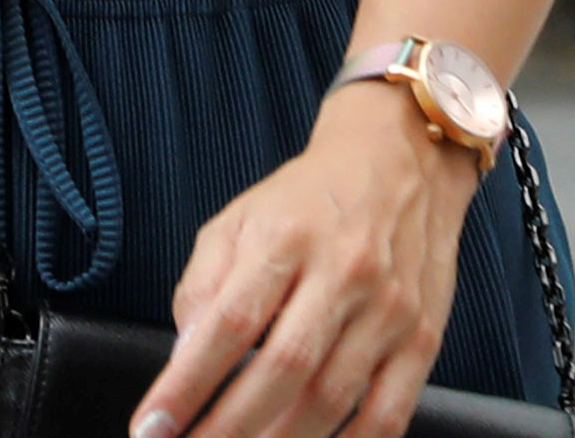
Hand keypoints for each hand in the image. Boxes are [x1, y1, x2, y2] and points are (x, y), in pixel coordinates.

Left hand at [131, 84, 482, 437]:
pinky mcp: (422, 340)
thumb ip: (203, 285)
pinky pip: (387, 413)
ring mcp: (388, 311)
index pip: (227, 324)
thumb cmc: (307, 199)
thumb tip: (184, 358)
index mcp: (283, 239)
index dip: (186, 382)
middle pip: (282, 370)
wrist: (401, 162)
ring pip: (332, 399)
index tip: (152, 426)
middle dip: (228, 427)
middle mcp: (340, 274)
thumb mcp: (238, 220)